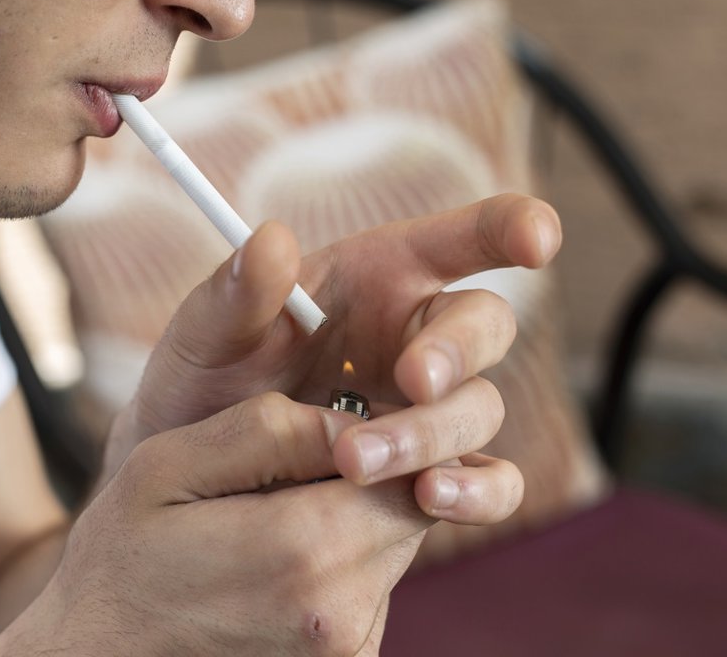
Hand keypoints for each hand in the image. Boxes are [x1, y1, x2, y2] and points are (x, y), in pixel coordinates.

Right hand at [0, 393, 429, 656]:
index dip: (380, 437)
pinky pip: (366, 592)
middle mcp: (342, 615)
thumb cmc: (120, 562)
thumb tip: (355, 422)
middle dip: (360, 479)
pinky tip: (264, 570)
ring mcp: (346, 654)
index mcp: (304, 553)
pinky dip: (332, 566)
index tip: (328, 429)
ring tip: (261, 525)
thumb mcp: (168, 467)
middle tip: (281, 474)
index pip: (407, 471)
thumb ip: (269, 431)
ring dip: (346, 523)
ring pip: (388, 551)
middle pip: (404, 513)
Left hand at [111, 193, 557, 520]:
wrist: (189, 478)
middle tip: (411, 381)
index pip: (462, 240)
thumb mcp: (204, 335)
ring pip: (480, 408)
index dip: (510, 228)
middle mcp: (415, 338)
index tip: (537, 242)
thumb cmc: (203, 384)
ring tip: (355, 458)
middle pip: (484, 327)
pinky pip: (489, 484)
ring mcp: (430, 411)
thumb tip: (271, 239)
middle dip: (456, 351)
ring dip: (432, 432)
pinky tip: (428, 498)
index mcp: (376, 279)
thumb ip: (235, 292)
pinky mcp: (432, 477)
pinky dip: (474, 493)